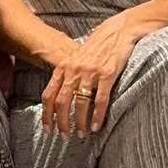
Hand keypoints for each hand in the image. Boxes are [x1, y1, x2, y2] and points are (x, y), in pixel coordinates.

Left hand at [41, 11, 142, 136]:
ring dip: (79, 122)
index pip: (49, 95)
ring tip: (81, 134)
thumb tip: (62, 94)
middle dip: (61, 123)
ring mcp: (91, 72)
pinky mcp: (108, 74)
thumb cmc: (99, 46)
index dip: (46, 114)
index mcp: (64, 67)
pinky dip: (97, 116)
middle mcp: (74, 70)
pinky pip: (100, 100)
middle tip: (64, 137)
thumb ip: (69, 74)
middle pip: (61, 102)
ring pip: (80, 103)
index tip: (47, 128)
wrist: (120, 30)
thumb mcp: (78, 58)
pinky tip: (97, 126)